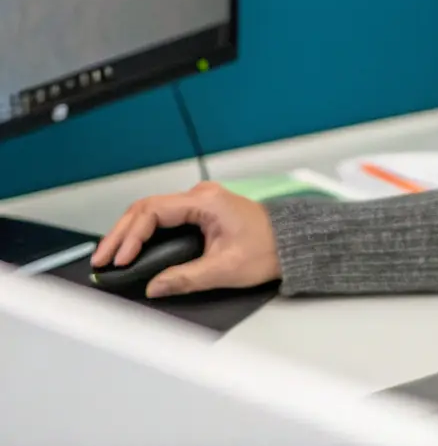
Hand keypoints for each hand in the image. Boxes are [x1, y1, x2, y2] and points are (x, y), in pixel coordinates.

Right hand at [91, 180, 281, 298]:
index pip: (155, 211)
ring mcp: (199, 203)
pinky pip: (163, 219)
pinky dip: (143, 234)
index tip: (120, 260)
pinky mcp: (199, 213)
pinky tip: (131, 251)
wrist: (290, 242)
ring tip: (109, 257)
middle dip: (121, 234)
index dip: (132, 236)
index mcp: (205, 201)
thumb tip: (154, 286)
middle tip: (101, 260)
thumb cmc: (267, 249)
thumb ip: (187, 277)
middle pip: (147, 208)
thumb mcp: (226, 268)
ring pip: (152, 212)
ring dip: (129, 233)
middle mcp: (199, 196)